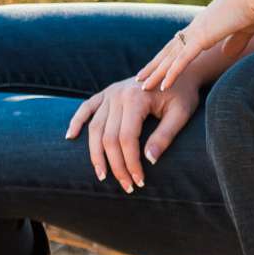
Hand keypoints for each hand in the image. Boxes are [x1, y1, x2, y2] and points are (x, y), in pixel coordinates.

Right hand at [66, 72, 200, 191]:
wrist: (177, 68)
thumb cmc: (182, 93)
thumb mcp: (181, 113)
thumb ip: (165, 135)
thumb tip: (149, 161)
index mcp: (135, 98)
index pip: (126, 139)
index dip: (130, 163)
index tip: (139, 181)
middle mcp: (117, 94)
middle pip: (108, 137)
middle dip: (116, 165)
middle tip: (127, 186)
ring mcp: (109, 92)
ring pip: (95, 128)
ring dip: (96, 154)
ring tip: (102, 175)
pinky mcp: (106, 93)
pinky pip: (86, 107)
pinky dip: (77, 121)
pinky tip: (71, 137)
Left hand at [133, 0, 253, 102]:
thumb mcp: (244, 29)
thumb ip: (234, 42)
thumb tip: (226, 54)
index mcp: (206, 24)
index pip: (181, 42)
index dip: (169, 55)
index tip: (159, 66)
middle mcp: (197, 26)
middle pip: (170, 50)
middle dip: (155, 65)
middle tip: (141, 78)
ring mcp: (198, 31)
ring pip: (171, 57)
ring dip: (156, 73)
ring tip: (143, 86)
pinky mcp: (203, 37)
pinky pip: (183, 59)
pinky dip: (172, 73)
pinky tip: (162, 86)